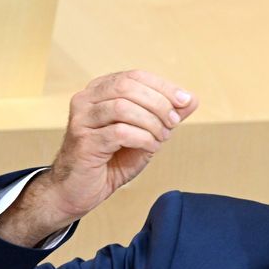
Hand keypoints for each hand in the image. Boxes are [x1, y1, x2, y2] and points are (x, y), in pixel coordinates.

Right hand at [0, 71, 196, 246]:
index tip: (185, 101)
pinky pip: (119, 132)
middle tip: (174, 123)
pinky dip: (142, 138)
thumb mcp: (144, 136)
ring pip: (123, 107)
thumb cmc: (109, 163)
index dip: (163, 86)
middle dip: (158, 104)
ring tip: (161, 138)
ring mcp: (81, 119)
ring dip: (151, 122)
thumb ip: (164, 117)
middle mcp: (86, 100)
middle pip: (128, 87)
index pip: (134, 76)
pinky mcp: (83, 141)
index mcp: (99, 91)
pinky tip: (150, 147)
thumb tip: (191, 100)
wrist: (77, 192)